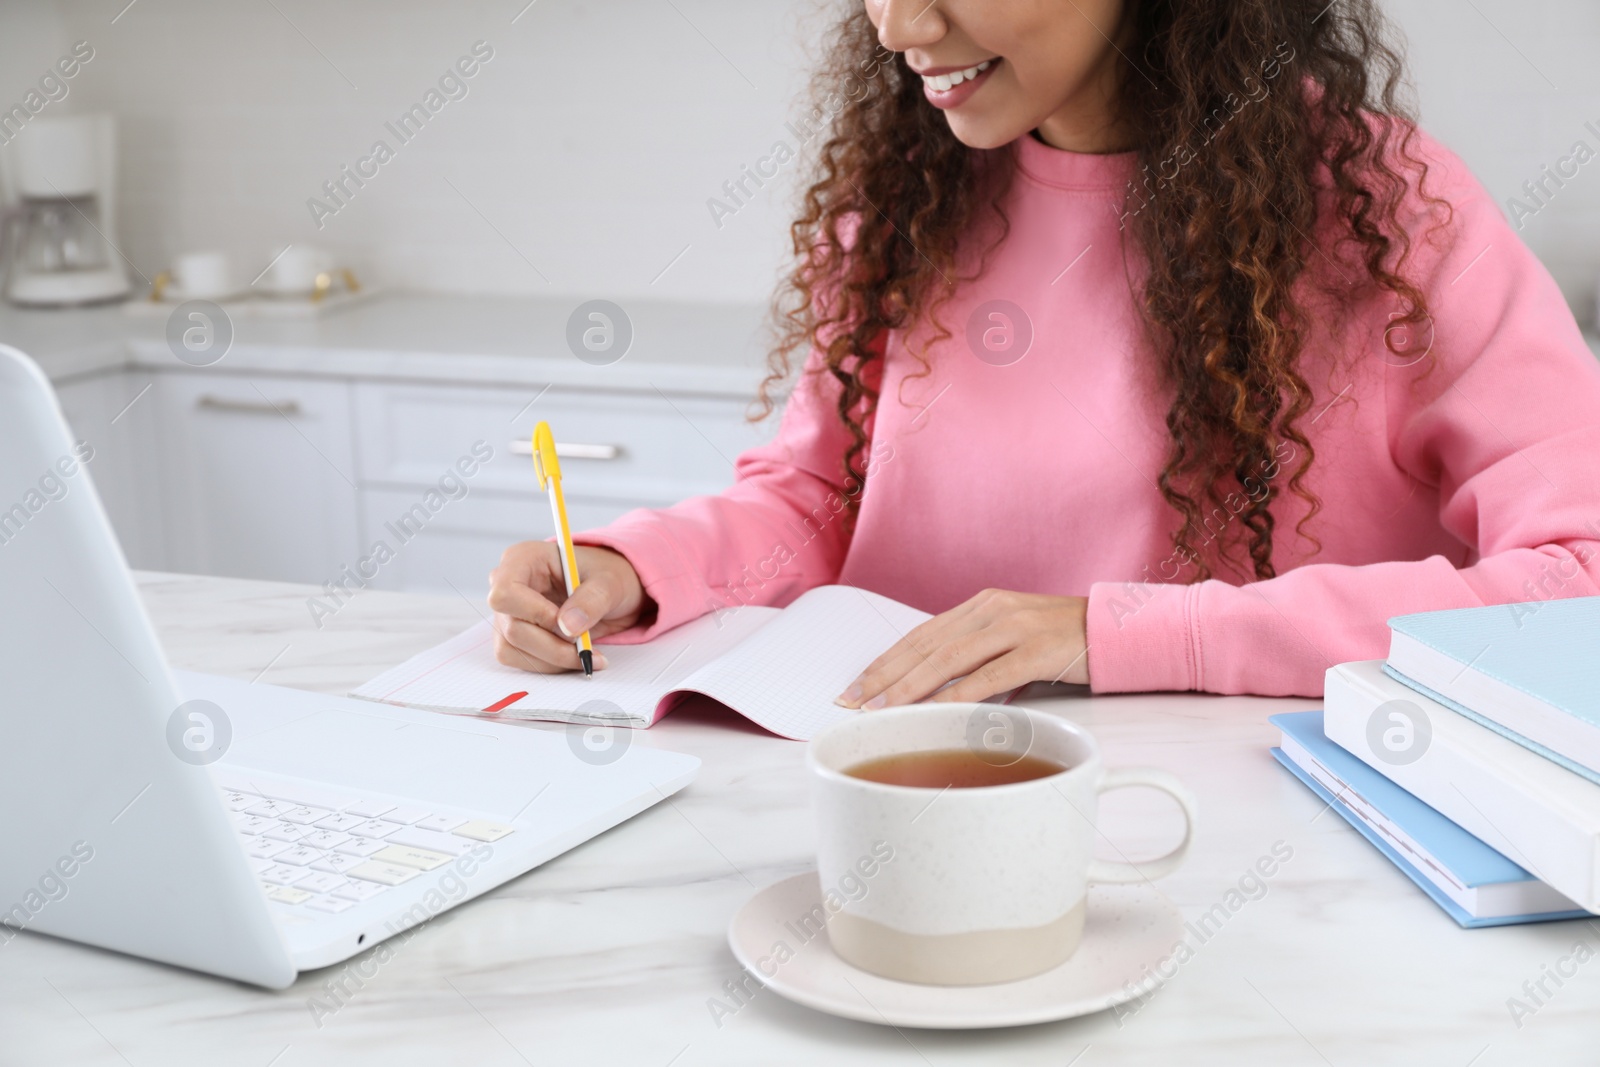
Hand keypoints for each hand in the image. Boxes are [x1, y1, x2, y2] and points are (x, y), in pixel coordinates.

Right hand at [487, 542, 648, 672]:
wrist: (608, 592)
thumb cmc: (605, 577)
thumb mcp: (610, 582)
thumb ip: (592, 600)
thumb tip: (568, 627)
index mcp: (524, 559)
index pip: (506, 592)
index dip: (535, 614)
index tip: (567, 625)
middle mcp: (507, 584)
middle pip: (512, 628)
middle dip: (553, 646)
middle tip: (586, 649)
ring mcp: (506, 612)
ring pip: (511, 648)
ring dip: (552, 659)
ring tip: (585, 654)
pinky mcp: (511, 635)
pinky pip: (518, 659)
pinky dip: (548, 665)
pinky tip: (572, 656)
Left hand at [834, 589, 1089, 707]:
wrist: (1117, 628)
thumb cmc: (1063, 638)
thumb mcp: (1012, 635)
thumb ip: (976, 651)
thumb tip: (933, 684)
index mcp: (981, 604)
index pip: (920, 634)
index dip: (884, 661)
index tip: (855, 685)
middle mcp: (992, 610)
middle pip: (924, 645)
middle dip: (883, 675)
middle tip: (851, 701)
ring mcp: (1014, 628)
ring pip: (948, 659)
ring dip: (909, 687)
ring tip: (880, 710)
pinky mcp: (1037, 651)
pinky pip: (988, 677)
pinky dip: (956, 696)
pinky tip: (933, 711)